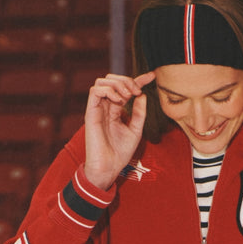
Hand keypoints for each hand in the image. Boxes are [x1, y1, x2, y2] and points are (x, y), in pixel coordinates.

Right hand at [82, 71, 155, 190]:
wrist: (108, 167)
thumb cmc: (120, 153)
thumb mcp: (136, 130)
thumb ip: (139, 113)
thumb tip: (142, 95)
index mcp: (115, 110)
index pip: (126, 88)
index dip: (139, 79)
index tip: (152, 76)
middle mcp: (106, 106)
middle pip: (112, 79)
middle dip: (127, 80)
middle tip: (136, 91)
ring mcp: (98, 108)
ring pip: (103, 81)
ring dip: (118, 84)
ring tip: (127, 96)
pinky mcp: (90, 112)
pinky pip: (95, 90)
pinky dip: (109, 91)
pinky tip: (119, 101)